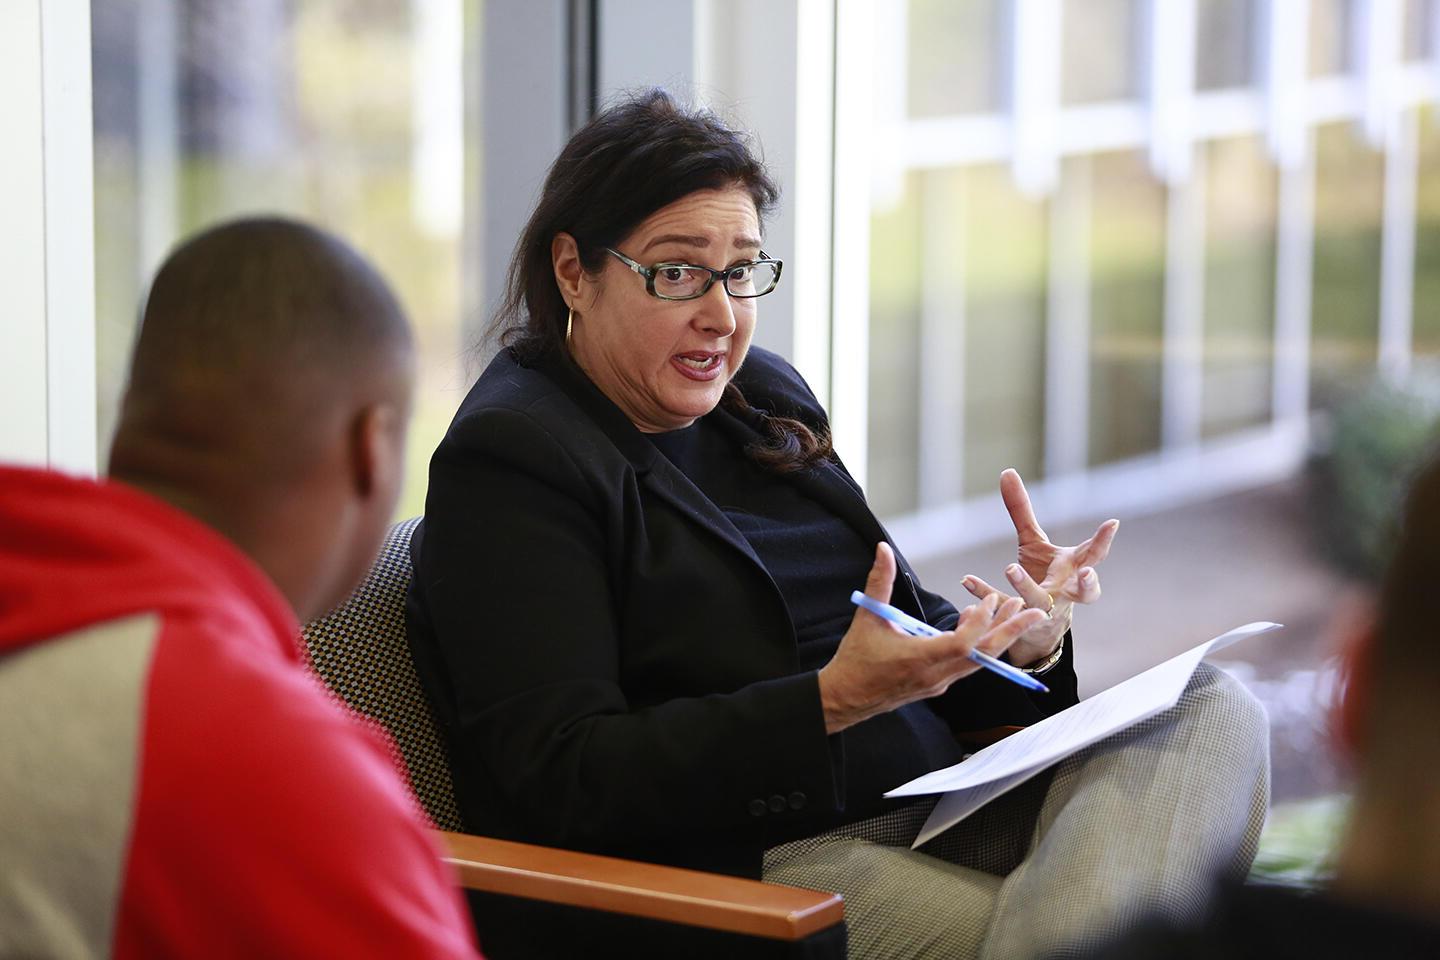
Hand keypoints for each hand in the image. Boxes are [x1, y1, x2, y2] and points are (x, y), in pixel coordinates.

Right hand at [818, 542, 1047, 733]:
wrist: (846, 698)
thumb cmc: (856, 659)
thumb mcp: (868, 617)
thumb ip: (879, 581)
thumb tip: (883, 549)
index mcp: (920, 659)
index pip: (963, 644)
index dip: (980, 623)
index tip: (988, 599)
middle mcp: (936, 675)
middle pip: (984, 656)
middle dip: (1011, 632)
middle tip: (1034, 610)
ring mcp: (939, 682)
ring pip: (979, 661)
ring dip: (999, 636)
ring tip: (1015, 610)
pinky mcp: (937, 684)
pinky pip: (967, 665)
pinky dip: (979, 645)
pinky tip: (977, 622)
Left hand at [961, 469, 1118, 667]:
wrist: (1036, 626)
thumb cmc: (1042, 576)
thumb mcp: (1033, 542)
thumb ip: (1022, 510)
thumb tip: (1007, 471)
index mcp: (1073, 568)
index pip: (1094, 555)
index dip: (1104, 540)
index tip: (1112, 523)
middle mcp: (1065, 591)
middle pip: (1085, 592)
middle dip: (1089, 584)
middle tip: (1086, 573)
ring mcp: (1044, 609)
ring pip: (1040, 603)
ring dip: (1027, 587)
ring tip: (1011, 568)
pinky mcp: (1019, 620)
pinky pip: (1003, 608)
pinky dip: (986, 594)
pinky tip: (967, 580)